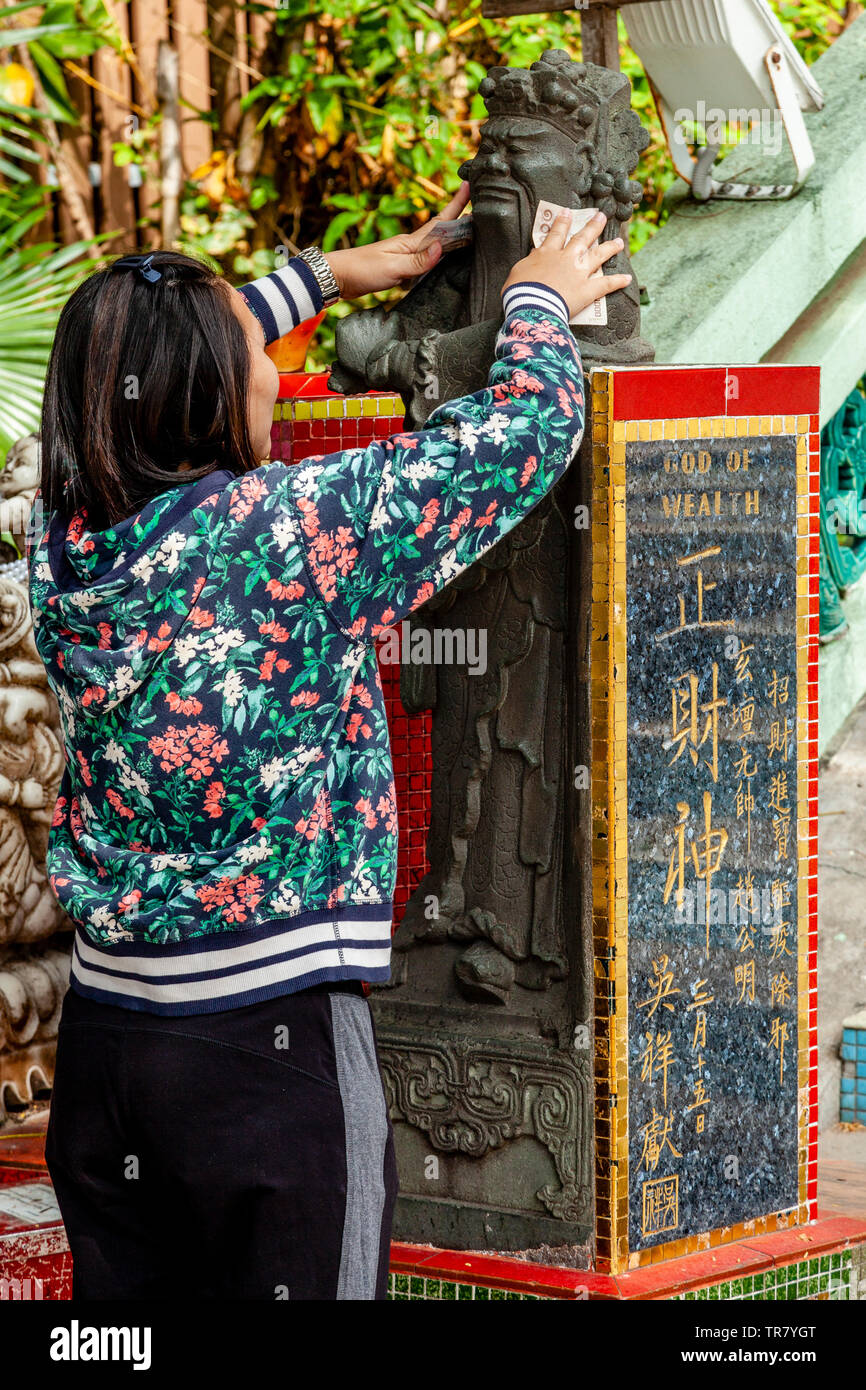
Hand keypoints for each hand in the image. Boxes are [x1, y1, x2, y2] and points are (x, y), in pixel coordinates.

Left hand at [323, 182, 469, 299]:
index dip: (456, 204)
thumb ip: (418, 261)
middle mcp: (411, 245)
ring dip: (452, 235)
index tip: (469, 184)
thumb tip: (442, 248)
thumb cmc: (362, 271)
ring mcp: (405, 255)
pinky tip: (442, 257)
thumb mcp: (392, 267)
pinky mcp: (400, 267)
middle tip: (480, 206)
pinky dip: (439, 254)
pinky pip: (426, 258)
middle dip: (460, 216)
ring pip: (435, 243)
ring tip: (468, 229)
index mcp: (411, 242)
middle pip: (441, 229)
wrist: (338, 277)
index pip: (440, 221)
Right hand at [502, 209, 631, 319]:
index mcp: (548, 253)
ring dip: (610, 248)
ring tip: (619, 242)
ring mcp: (580, 273)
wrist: (533, 306)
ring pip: (598, 256)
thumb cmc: (520, 291)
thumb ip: (530, 261)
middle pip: (583, 238)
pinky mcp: (588, 290)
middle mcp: (567, 258)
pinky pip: (606, 285)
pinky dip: (617, 282)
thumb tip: (535, 255)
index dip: (563, 221)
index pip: (557, 233)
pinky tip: (627, 279)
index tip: (568, 212)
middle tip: (602, 216)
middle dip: (593, 226)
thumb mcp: (518, 271)